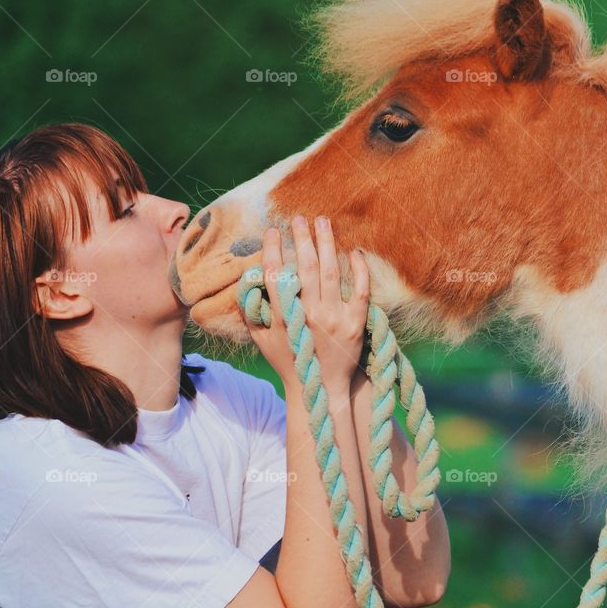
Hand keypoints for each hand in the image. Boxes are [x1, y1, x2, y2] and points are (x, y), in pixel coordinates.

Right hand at [242, 217, 369, 395]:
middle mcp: (309, 316)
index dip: (273, 251)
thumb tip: (246, 282)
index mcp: (283, 319)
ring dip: (326, 243)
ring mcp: (335, 319)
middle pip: (305, 267)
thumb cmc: (289, 361)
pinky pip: (360, 290)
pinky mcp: (357, 324)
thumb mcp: (261, 340)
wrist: (321, 390)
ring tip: (322, 221)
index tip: (272, 231)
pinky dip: (358, 269)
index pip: (276, 276)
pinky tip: (353, 251)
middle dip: (301, 238)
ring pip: (330, 273)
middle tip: (299, 218)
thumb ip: (251, 312)